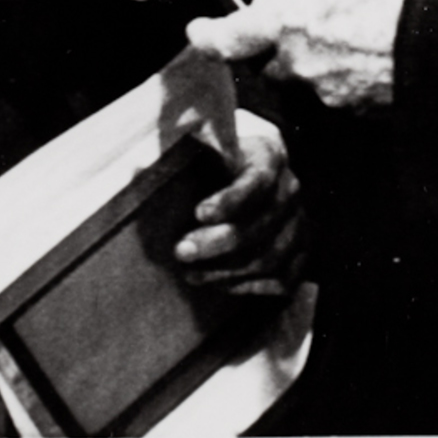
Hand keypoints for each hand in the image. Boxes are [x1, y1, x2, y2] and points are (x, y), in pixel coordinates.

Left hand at [172, 111, 306, 296]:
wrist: (259, 175)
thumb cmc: (225, 165)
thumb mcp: (210, 150)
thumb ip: (181, 159)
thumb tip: (136, 170)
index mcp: (270, 157)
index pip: (257, 181)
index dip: (230, 200)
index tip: (198, 213)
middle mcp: (291, 191)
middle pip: (260, 226)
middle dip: (218, 243)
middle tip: (181, 251)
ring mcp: (300, 225)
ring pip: (268, 258)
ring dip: (227, 271)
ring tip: (191, 274)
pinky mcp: (302, 254)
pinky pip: (280, 280)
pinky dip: (248, 286)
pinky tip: (219, 284)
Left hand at [188, 0, 437, 109]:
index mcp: (287, 20)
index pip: (227, 37)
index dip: (207, 35)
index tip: (198, 31)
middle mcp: (300, 63)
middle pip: (273, 62)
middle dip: (283, 48)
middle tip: (310, 24)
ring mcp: (330, 92)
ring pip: (311, 79)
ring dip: (323, 61)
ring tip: (358, 34)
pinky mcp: (360, 112)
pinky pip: (344, 95)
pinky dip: (353, 77)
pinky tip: (376, 53)